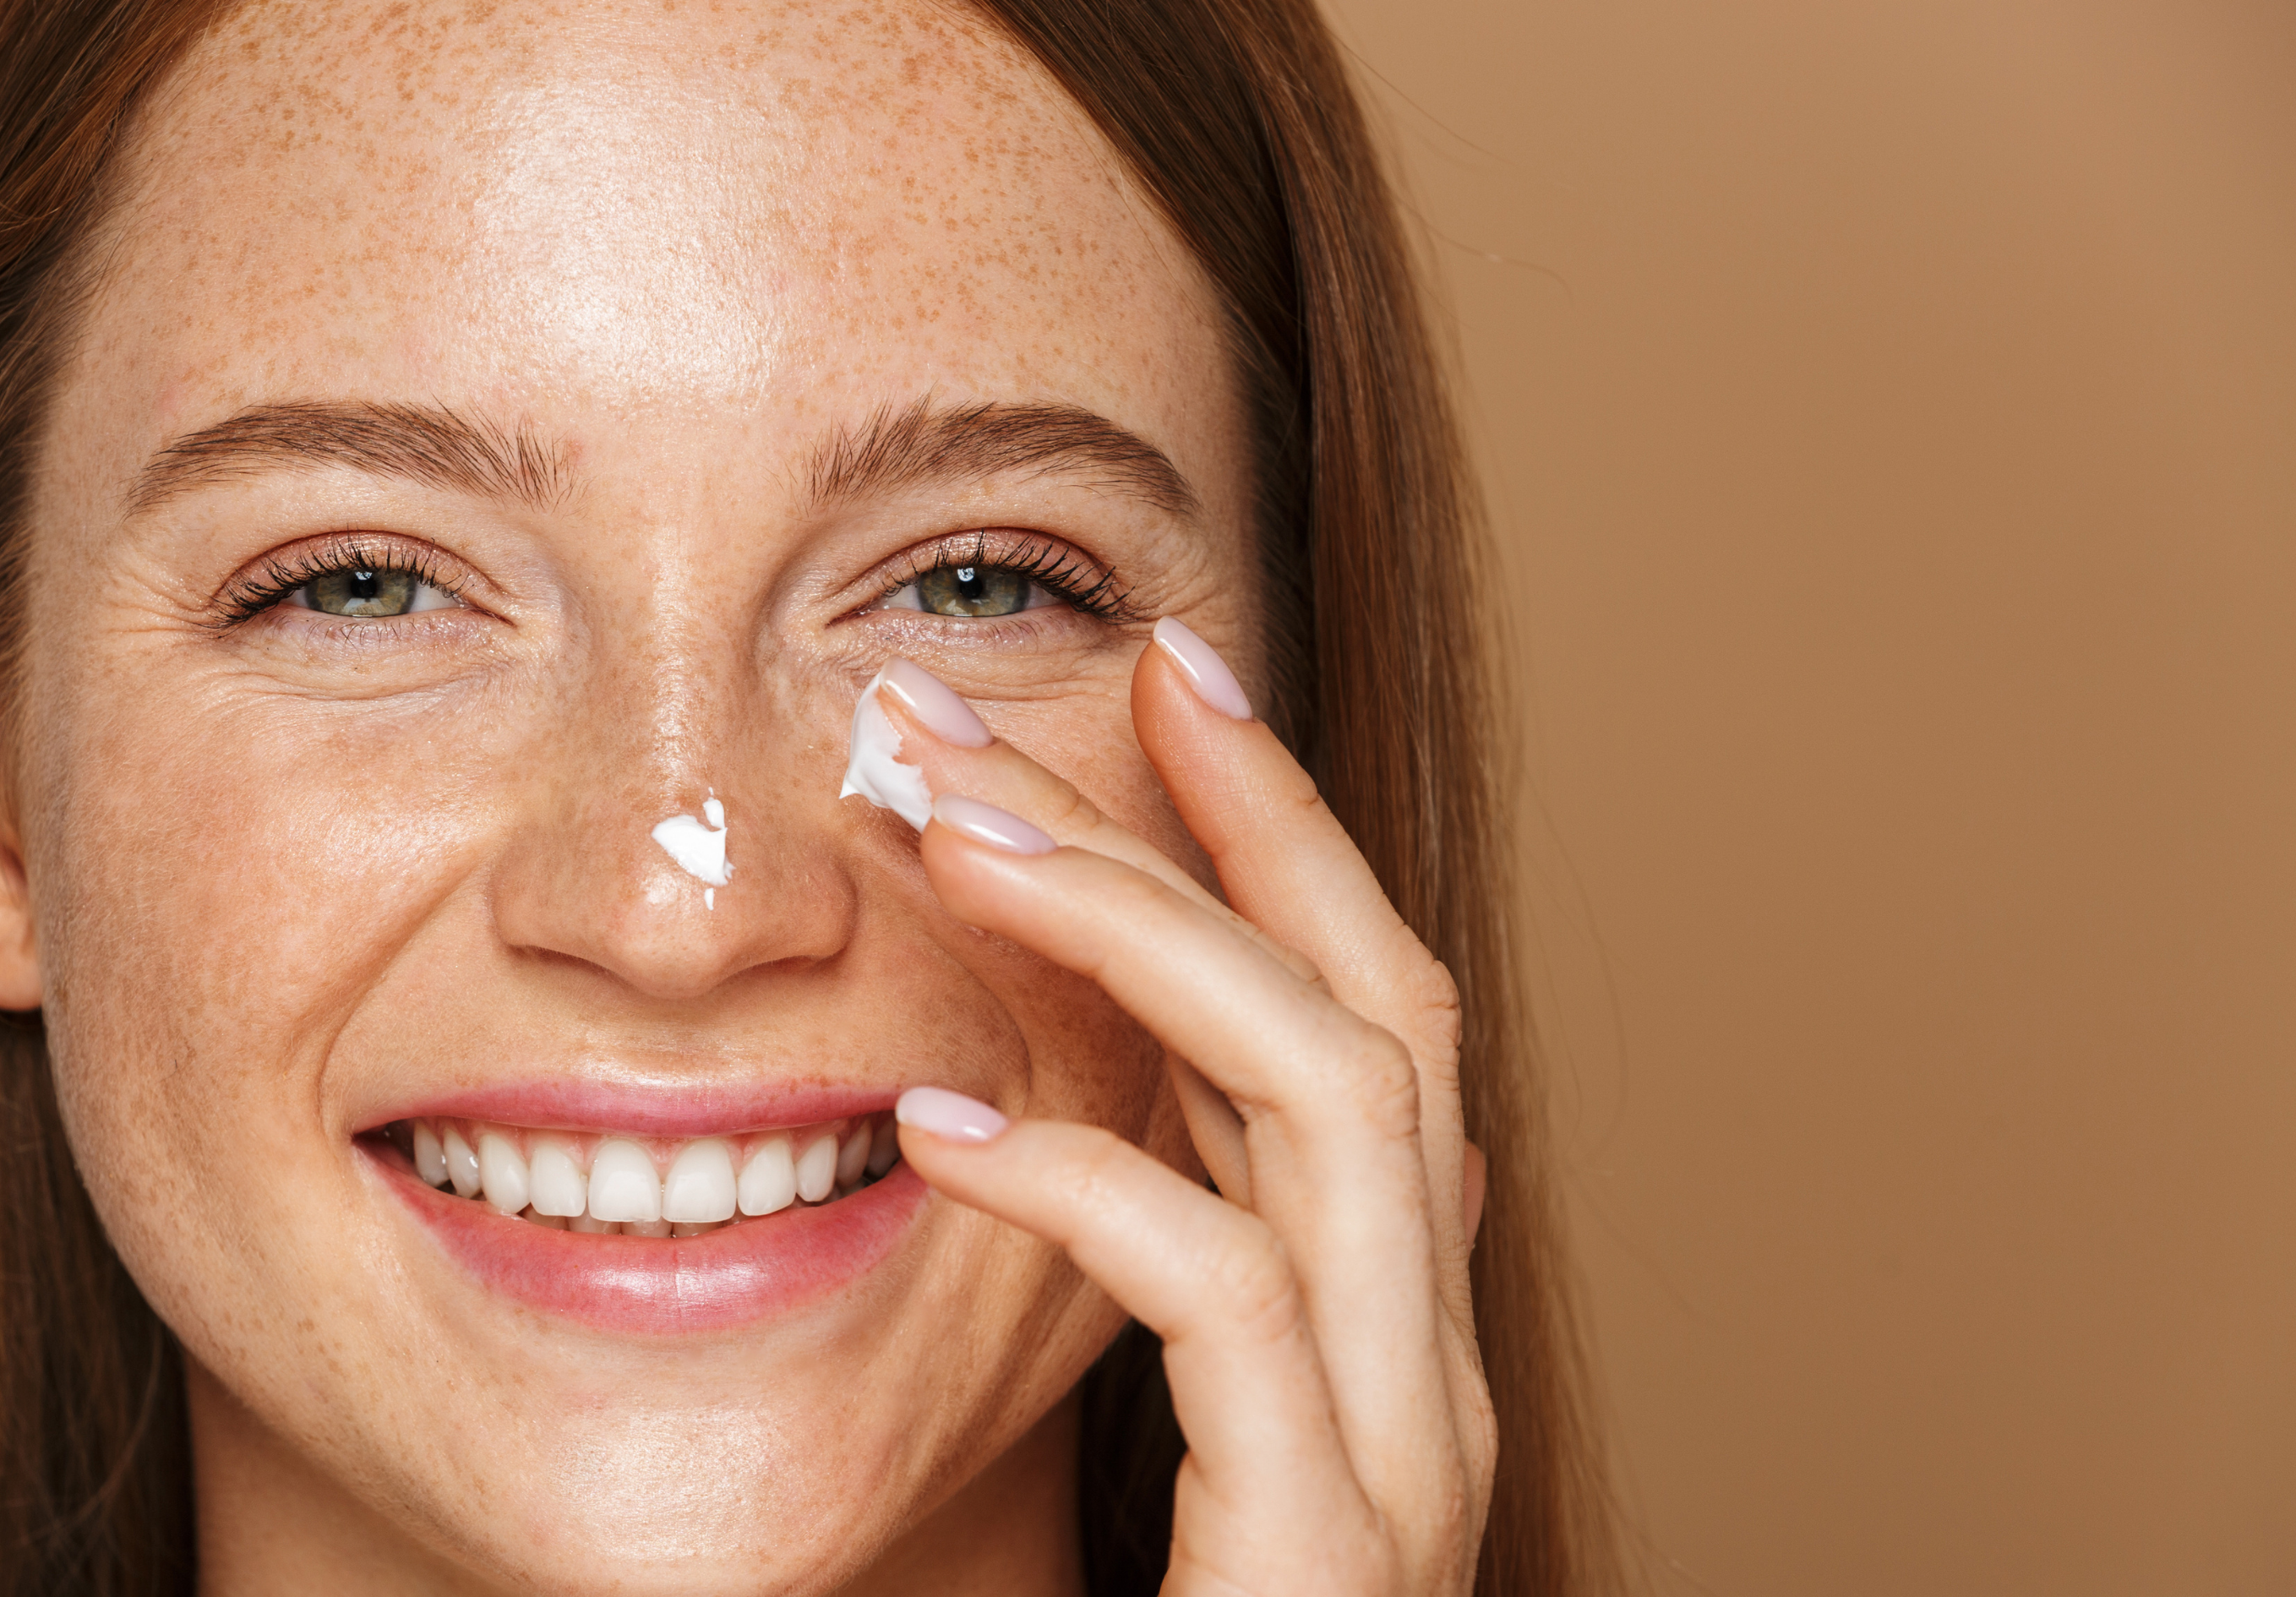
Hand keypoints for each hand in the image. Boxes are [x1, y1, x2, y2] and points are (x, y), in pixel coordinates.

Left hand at [877, 621, 1494, 1594]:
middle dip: (1210, 824)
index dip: (1280, 820)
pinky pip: (1236, 1313)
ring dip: (1146, 942)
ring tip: (949, 832)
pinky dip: (1091, 1190)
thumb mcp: (1161, 1426)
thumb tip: (1054, 1093)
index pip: (1367, 1001)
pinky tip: (935, 1128)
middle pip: (1379, 1008)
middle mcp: (1427, 1360)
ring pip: (1345, 1111)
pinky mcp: (1338, 1557)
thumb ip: (1146, 1268)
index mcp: (1379, 1313)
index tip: (1162, 658)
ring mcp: (1403, 1456)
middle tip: (1010, 688)